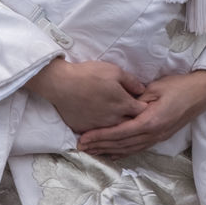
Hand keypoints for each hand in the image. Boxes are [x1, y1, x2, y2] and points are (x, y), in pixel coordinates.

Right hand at [24, 57, 145, 133]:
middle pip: (130, 124)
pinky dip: (101, 131)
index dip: (144, 107)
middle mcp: (114, 120)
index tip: (143, 103)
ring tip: (117, 120)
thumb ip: (131, 81)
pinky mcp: (87, 130)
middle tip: (132, 114)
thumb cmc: (89, 75)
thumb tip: (142, 90)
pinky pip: (98, 133)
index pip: (142, 111)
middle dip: (134, 120)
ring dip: (118, 127)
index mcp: (123, 105)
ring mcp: (100, 127)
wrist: (61, 84)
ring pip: (115, 131)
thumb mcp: (114, 70)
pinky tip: (101, 126)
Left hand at [77, 69, 205, 157]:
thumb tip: (121, 105)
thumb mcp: (155, 88)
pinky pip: (138, 148)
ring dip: (109, 151)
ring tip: (92, 152)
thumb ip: (137, 99)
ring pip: (129, 149)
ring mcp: (158, 138)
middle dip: (100, 146)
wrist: (201, 93)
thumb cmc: (178, 86)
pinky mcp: (160, 137)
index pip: (120, 132)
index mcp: (150, 121)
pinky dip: (123, 152)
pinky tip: (112, 154)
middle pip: (122, 144)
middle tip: (81, 147)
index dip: (101, 136)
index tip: (85, 137)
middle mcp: (153, 134)